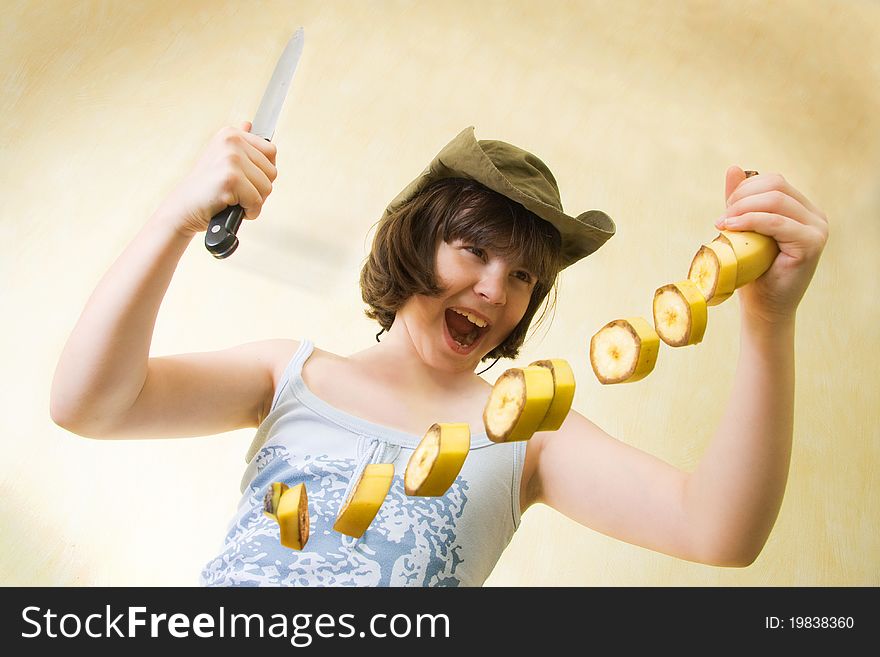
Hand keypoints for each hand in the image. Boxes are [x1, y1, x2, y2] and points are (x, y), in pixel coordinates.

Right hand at [157, 121, 277, 236]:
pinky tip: (231, 208)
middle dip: (259, 189)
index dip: (263, 171)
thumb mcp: (221, 159)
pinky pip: (257, 202)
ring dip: (254, 202)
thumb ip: (239, 144)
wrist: (182, 208)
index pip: (271, 151)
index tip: (246, 178)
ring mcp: (231, 159)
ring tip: (233, 199)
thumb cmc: (206, 188)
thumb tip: (249, 123)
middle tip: (236, 192)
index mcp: (231, 134)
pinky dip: (249, 212)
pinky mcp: (230, 179)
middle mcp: (232, 141)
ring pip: (267, 188)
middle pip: (272, 172)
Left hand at [715, 166, 828, 324]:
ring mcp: (817, 228)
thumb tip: (734, 167)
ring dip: (742, 209)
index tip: (725, 211)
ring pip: (776, 201)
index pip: (774, 181)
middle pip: (775, 186)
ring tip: (723, 225)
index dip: (745, 190)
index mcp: (802, 209)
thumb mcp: (744, 230)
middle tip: (722, 219)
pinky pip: (777, 222)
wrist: (764, 307)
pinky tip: (731, 228)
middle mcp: (815, 215)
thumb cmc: (752, 271)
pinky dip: (750, 221)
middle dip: (742, 198)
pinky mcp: (812, 243)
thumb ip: (741, 201)